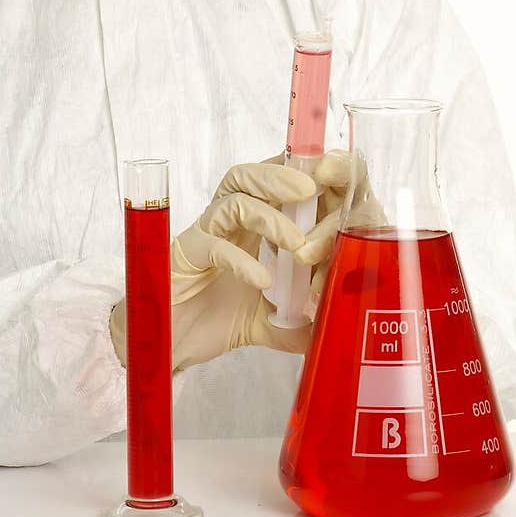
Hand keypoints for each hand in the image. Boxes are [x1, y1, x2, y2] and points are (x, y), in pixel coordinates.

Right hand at [109, 159, 319, 370]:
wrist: (174, 344)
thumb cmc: (219, 317)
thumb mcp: (274, 320)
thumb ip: (305, 318)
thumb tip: (341, 322)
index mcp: (251, 224)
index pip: (274, 182)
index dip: (301, 172)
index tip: (332, 178)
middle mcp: (228, 221)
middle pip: (250, 176)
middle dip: (282, 176)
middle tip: (312, 189)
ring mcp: (206, 236)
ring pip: (232, 201)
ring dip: (268, 215)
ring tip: (295, 242)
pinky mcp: (187, 257)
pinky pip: (213, 246)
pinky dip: (241, 259)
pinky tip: (262, 280)